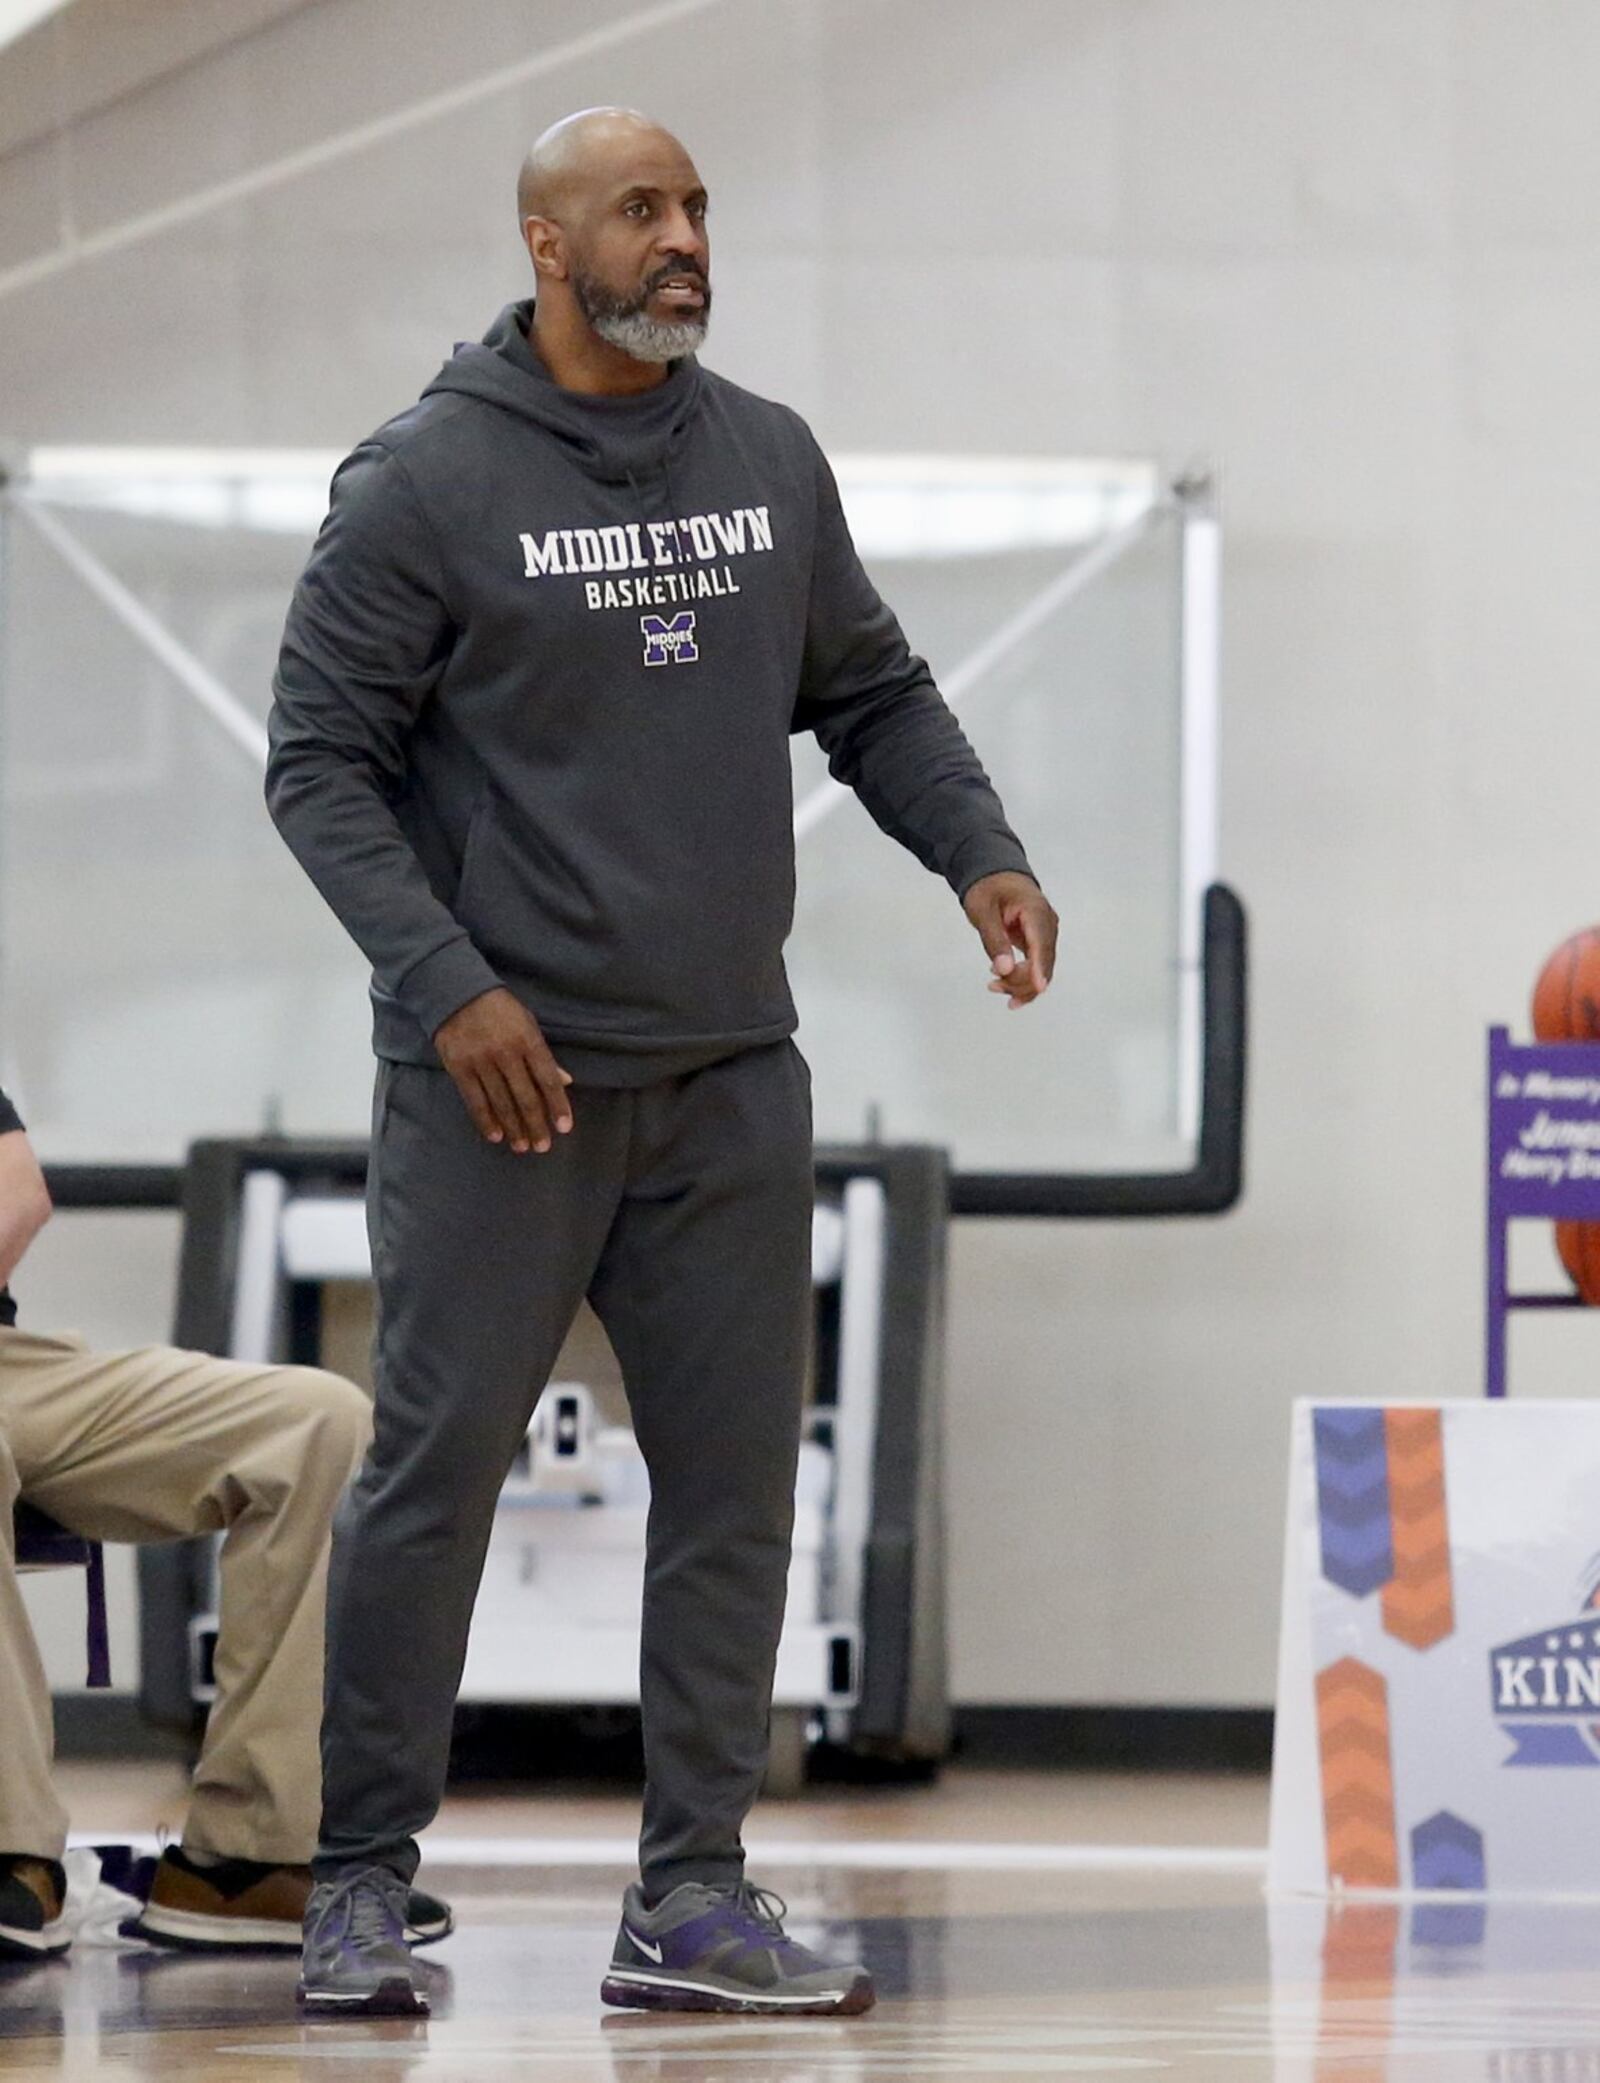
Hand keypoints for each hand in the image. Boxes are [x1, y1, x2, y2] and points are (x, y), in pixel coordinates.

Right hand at [433, 988, 573, 1152]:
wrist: (456, 992)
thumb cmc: (499, 1009)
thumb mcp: (528, 1023)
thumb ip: (544, 1055)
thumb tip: (565, 1081)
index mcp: (528, 1039)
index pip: (547, 1078)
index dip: (558, 1105)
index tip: (565, 1127)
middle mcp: (506, 1053)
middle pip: (525, 1096)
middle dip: (536, 1125)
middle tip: (543, 1147)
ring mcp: (481, 1061)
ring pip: (501, 1102)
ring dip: (514, 1128)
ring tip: (522, 1147)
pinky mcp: (459, 1068)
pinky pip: (474, 1101)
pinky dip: (486, 1121)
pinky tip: (496, 1136)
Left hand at [963, 872, 1058, 1009]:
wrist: (995, 876)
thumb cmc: (989, 888)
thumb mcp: (982, 911)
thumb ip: (994, 939)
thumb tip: (1004, 969)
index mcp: (1036, 910)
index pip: (1041, 944)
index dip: (1040, 967)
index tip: (1039, 987)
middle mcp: (1047, 924)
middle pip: (1043, 962)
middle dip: (1020, 981)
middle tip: (992, 985)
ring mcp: (1046, 934)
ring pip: (1042, 969)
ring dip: (1020, 984)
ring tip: (993, 985)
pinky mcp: (1040, 942)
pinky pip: (1037, 966)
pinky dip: (1022, 979)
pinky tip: (1004, 983)